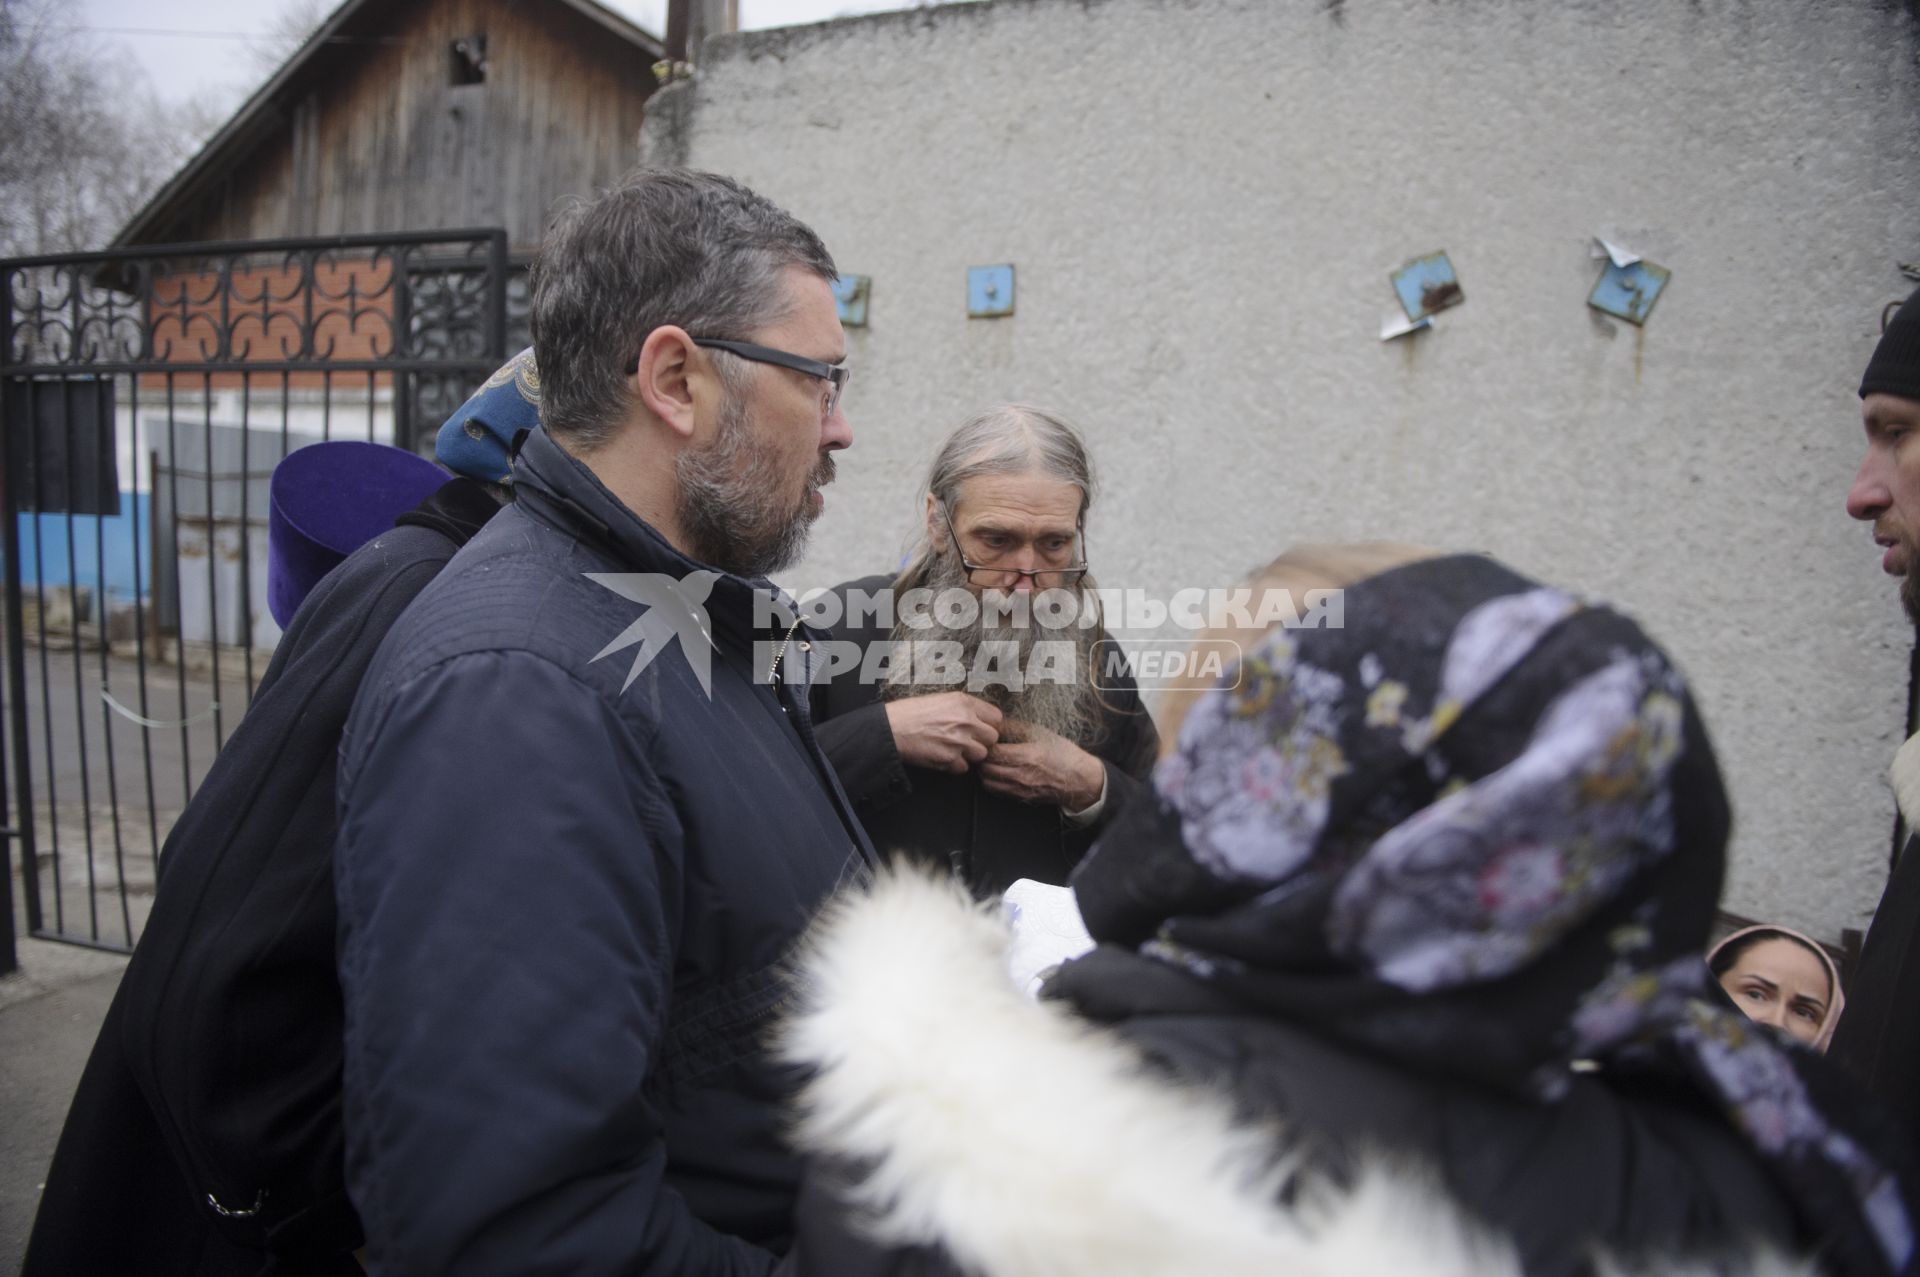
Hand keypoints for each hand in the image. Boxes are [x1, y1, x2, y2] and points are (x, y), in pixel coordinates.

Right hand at [884, 693, 1002, 774]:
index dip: (989, 725)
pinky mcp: (948, 760)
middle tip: (968, 741)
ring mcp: (958, 742)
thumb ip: (965, 708)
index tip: (982, 729)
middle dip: (982, 741)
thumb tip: (981, 718)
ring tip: (953, 748)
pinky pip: (964, 768)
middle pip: (992, 738)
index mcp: (964, 703)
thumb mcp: (941, 700)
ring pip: (980, 755)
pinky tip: (943, 756)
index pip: (996, 718)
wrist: (891, 729)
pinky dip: (955, 766)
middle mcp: (965, 721)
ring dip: (970, 755)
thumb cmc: (911, 713)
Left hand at [980, 725, 1104, 809]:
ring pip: (987, 782)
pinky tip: (997, 772)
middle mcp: (1021, 775)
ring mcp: (1020, 789)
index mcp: (1026, 755)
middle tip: (984, 749)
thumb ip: (1014, 727)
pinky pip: (996, 791)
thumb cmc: (1062, 754)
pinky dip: (991, 782)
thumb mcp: (1040, 733)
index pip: (992, 752)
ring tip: (990, 761)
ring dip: (984, 771)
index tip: (987, 740)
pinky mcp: (1020, 797)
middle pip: (986, 768)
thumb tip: (995, 723)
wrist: (1079, 780)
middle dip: (982, 758)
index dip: (986, 745)